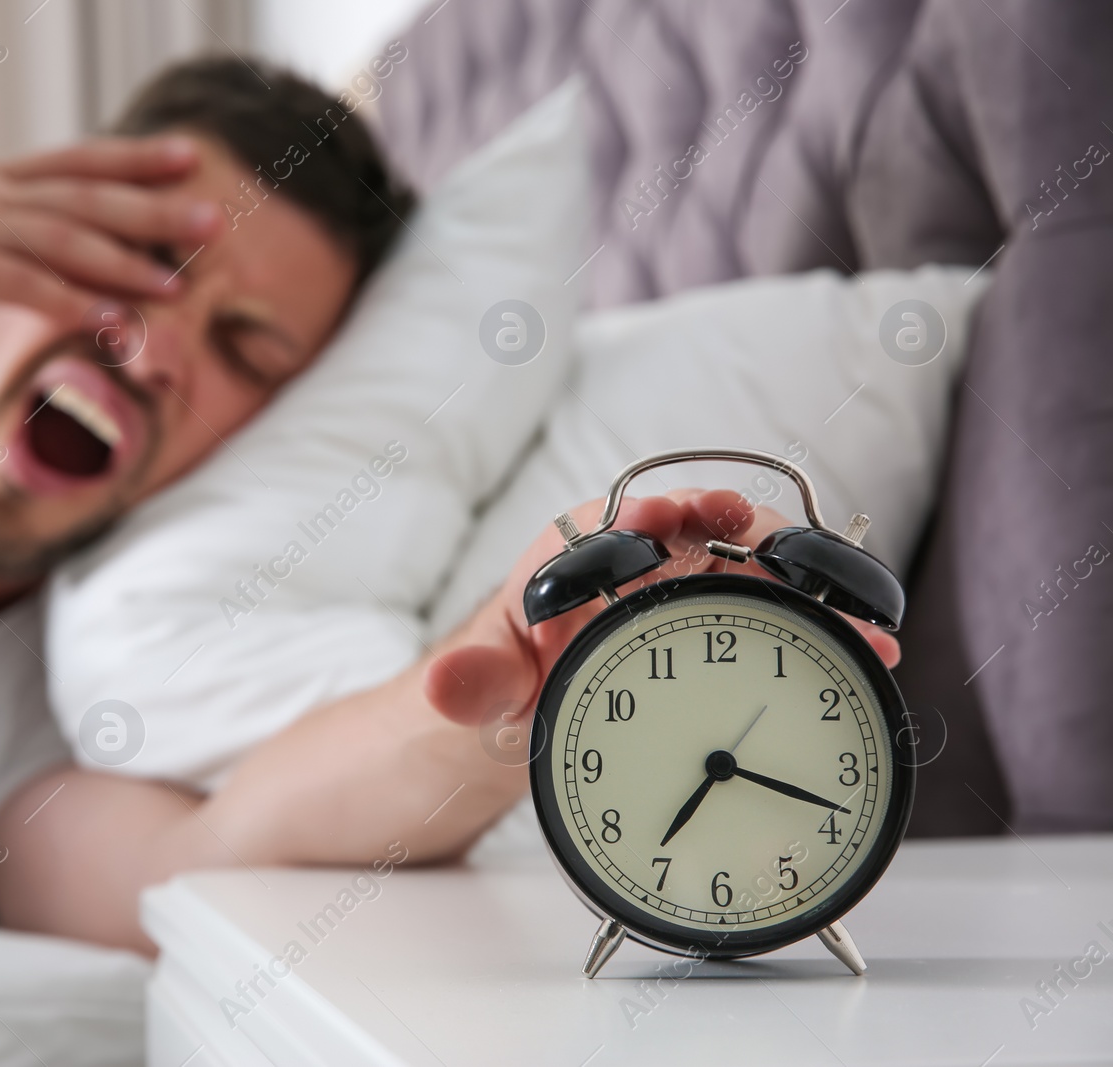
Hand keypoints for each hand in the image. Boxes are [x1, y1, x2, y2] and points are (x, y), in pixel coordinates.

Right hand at [0, 120, 221, 320]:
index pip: (74, 162)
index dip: (133, 161)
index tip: (187, 158)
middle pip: (87, 199)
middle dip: (154, 210)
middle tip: (216, 218)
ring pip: (65, 240)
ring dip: (126, 261)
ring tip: (180, 279)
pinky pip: (18, 284)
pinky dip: (68, 300)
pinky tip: (107, 317)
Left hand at [425, 490, 900, 727]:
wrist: (526, 712)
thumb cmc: (505, 677)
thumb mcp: (486, 684)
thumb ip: (475, 684)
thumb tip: (447, 686)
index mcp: (579, 554)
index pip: (620, 516)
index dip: (657, 511)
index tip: (685, 516)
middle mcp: (643, 558)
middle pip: (711, 533)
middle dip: (761, 545)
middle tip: (801, 570)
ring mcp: (692, 591)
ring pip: (760, 573)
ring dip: (811, 594)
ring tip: (863, 630)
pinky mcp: (723, 629)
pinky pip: (779, 619)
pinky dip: (822, 632)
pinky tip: (867, 654)